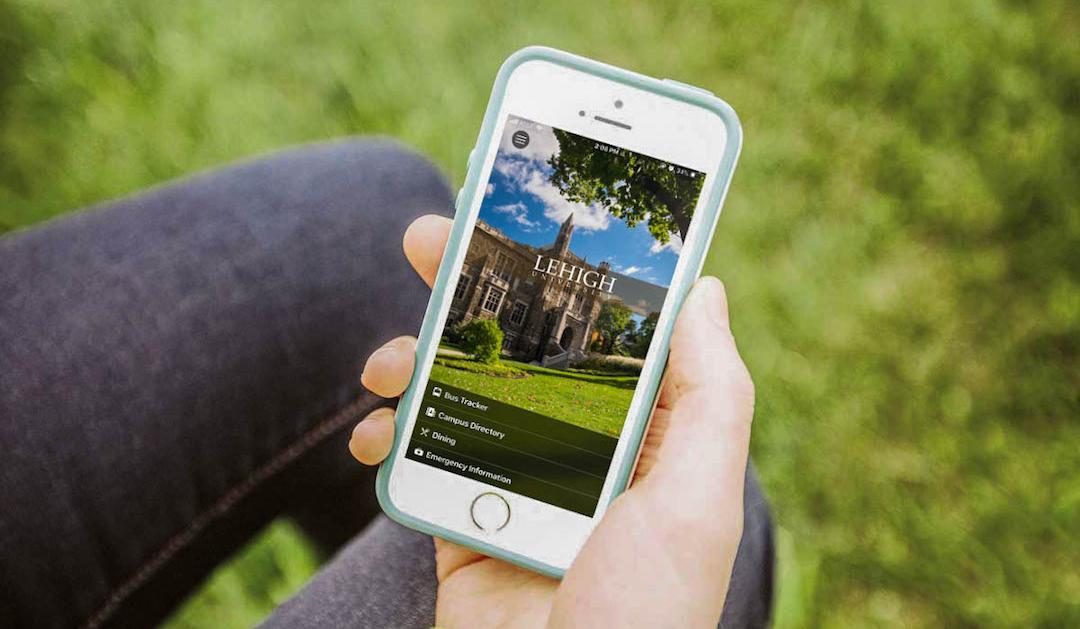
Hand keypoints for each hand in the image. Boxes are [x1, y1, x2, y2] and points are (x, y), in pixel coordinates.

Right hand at [351, 214, 754, 627]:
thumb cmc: (644, 613)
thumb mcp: (697, 497)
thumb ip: (710, 391)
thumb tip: (706, 287)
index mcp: (648, 436)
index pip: (611, 329)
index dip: (575, 268)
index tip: (530, 212)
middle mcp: (583, 448)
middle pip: (523, 345)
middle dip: (473, 289)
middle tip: (428, 236)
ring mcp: (519, 479)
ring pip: (460, 388)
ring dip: (414, 359)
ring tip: (383, 361)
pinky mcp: (464, 515)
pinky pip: (420, 452)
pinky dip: (388, 434)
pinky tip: (370, 432)